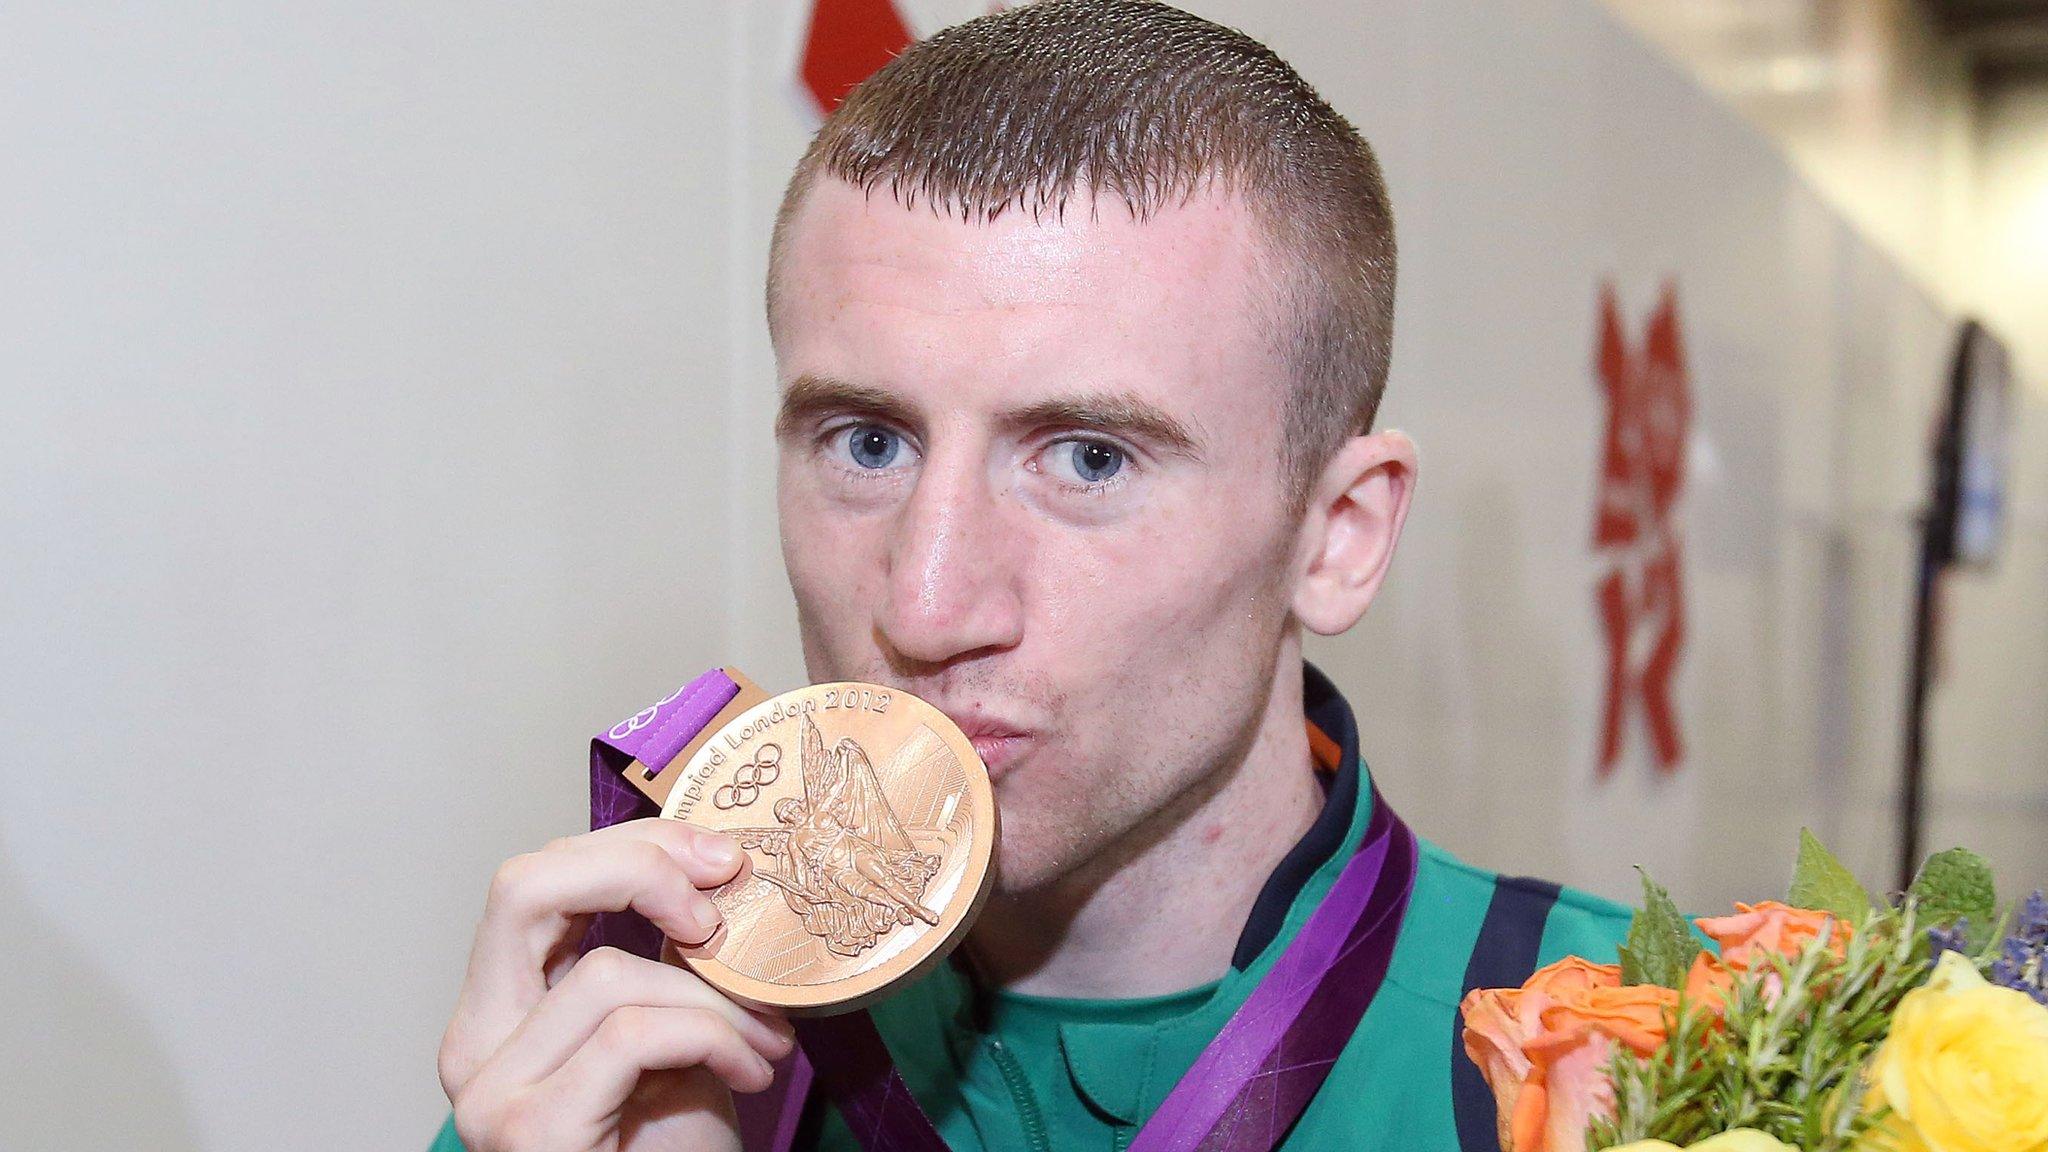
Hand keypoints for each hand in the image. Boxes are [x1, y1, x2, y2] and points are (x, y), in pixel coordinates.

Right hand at [438, 819, 794, 1150]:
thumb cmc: (677, 1149)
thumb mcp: (675, 1028)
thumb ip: (666, 953)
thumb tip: (711, 862)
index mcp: (499, 1013)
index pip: (531, 883)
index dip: (626, 849)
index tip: (717, 859)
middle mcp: (472, 1048)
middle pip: (524, 888)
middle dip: (642, 868)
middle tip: (731, 892)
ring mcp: (490, 1093)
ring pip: (604, 969)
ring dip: (712, 996)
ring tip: (766, 1039)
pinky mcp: (532, 1130)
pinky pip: (632, 1033)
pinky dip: (711, 1037)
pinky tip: (753, 1072)